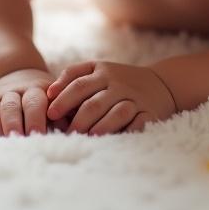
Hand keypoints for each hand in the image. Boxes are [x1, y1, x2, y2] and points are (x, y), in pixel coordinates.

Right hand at [0, 68, 69, 135]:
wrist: (17, 72)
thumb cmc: (43, 96)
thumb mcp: (55, 98)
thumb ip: (64, 112)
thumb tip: (79, 129)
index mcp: (36, 90)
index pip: (36, 102)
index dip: (37, 118)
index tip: (38, 134)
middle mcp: (16, 92)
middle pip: (13, 106)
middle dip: (15, 123)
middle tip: (17, 140)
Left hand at [45, 61, 177, 134]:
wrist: (160, 83)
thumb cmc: (118, 80)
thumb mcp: (96, 69)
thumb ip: (72, 76)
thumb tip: (48, 94)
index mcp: (102, 72)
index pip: (78, 85)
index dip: (63, 99)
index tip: (50, 114)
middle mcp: (118, 84)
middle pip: (94, 102)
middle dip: (78, 119)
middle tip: (67, 134)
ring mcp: (134, 99)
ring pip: (117, 112)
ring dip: (102, 126)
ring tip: (89, 137)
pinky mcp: (149, 114)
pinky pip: (138, 123)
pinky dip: (127, 132)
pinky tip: (116, 140)